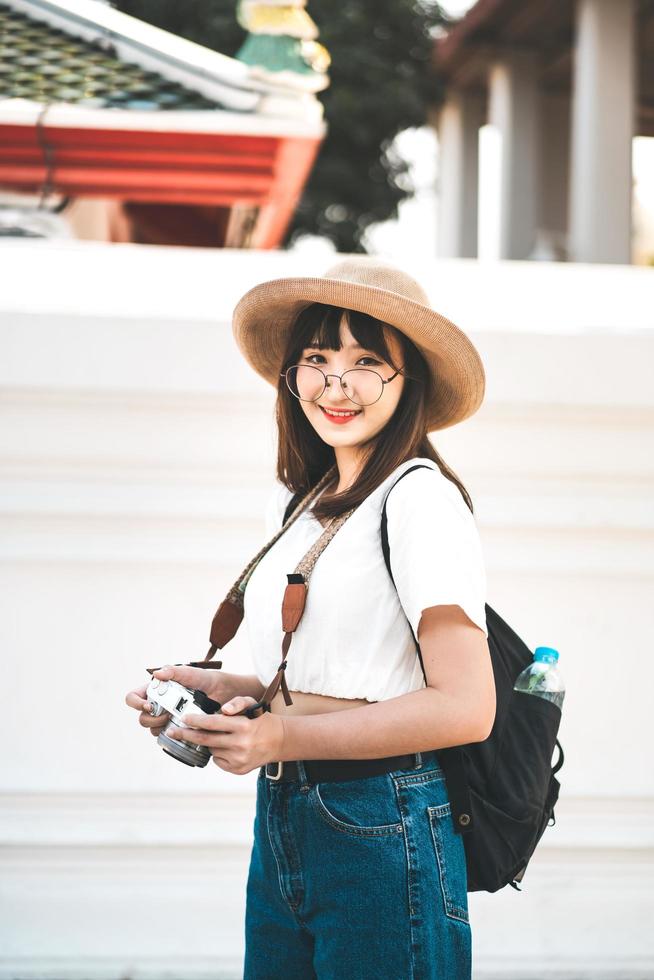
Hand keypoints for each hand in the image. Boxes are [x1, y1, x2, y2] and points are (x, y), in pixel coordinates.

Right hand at [124, 664, 239, 738]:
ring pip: (152, 730)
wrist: (221, 693)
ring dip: (161, 727)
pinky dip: (171, 735)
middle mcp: (157, 705)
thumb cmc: (204, 679)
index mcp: (154, 691)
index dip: (136, 703)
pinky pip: (166, 737)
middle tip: (167, 715)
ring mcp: (166, 719)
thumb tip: (157, 673)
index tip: (149, 706)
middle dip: (152, 719)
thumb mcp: (189, 673)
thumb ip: (173, 671)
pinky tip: (182, 730)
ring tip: (177, 720)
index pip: (133, 698)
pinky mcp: (176, 729)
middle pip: (142, 718)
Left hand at [167, 696, 284, 775]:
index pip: (213, 723)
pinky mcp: (238, 769)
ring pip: (211, 750)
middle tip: (173, 732)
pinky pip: (218, 760)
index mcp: (243, 726)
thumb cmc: (260, 719)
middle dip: (187, 735)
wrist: (278, 740)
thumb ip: (237, 703)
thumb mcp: (252, 704)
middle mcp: (241, 744)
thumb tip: (224, 710)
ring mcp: (239, 759)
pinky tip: (227, 747)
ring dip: (207, 742)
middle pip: (206, 740)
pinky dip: (217, 753)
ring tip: (216, 736)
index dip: (196, 721)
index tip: (184, 718)